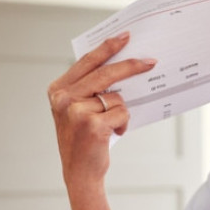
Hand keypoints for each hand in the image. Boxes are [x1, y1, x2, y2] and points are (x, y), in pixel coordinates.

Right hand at [47, 32, 156, 191]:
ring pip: (116, 97)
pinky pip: (122, 113)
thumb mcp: (78, 109)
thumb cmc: (84, 139)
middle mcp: (63, 99)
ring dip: (121, 111)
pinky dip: (123, 123)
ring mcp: (77, 112)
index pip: (87, 62)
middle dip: (131, 66)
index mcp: (58, 90)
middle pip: (105, 73)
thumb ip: (90, 88)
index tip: (125, 36)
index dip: (107, 47)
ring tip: (110, 126)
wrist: (79, 173)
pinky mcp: (93, 125)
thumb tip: (123, 65)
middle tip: (151, 61)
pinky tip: (113, 133)